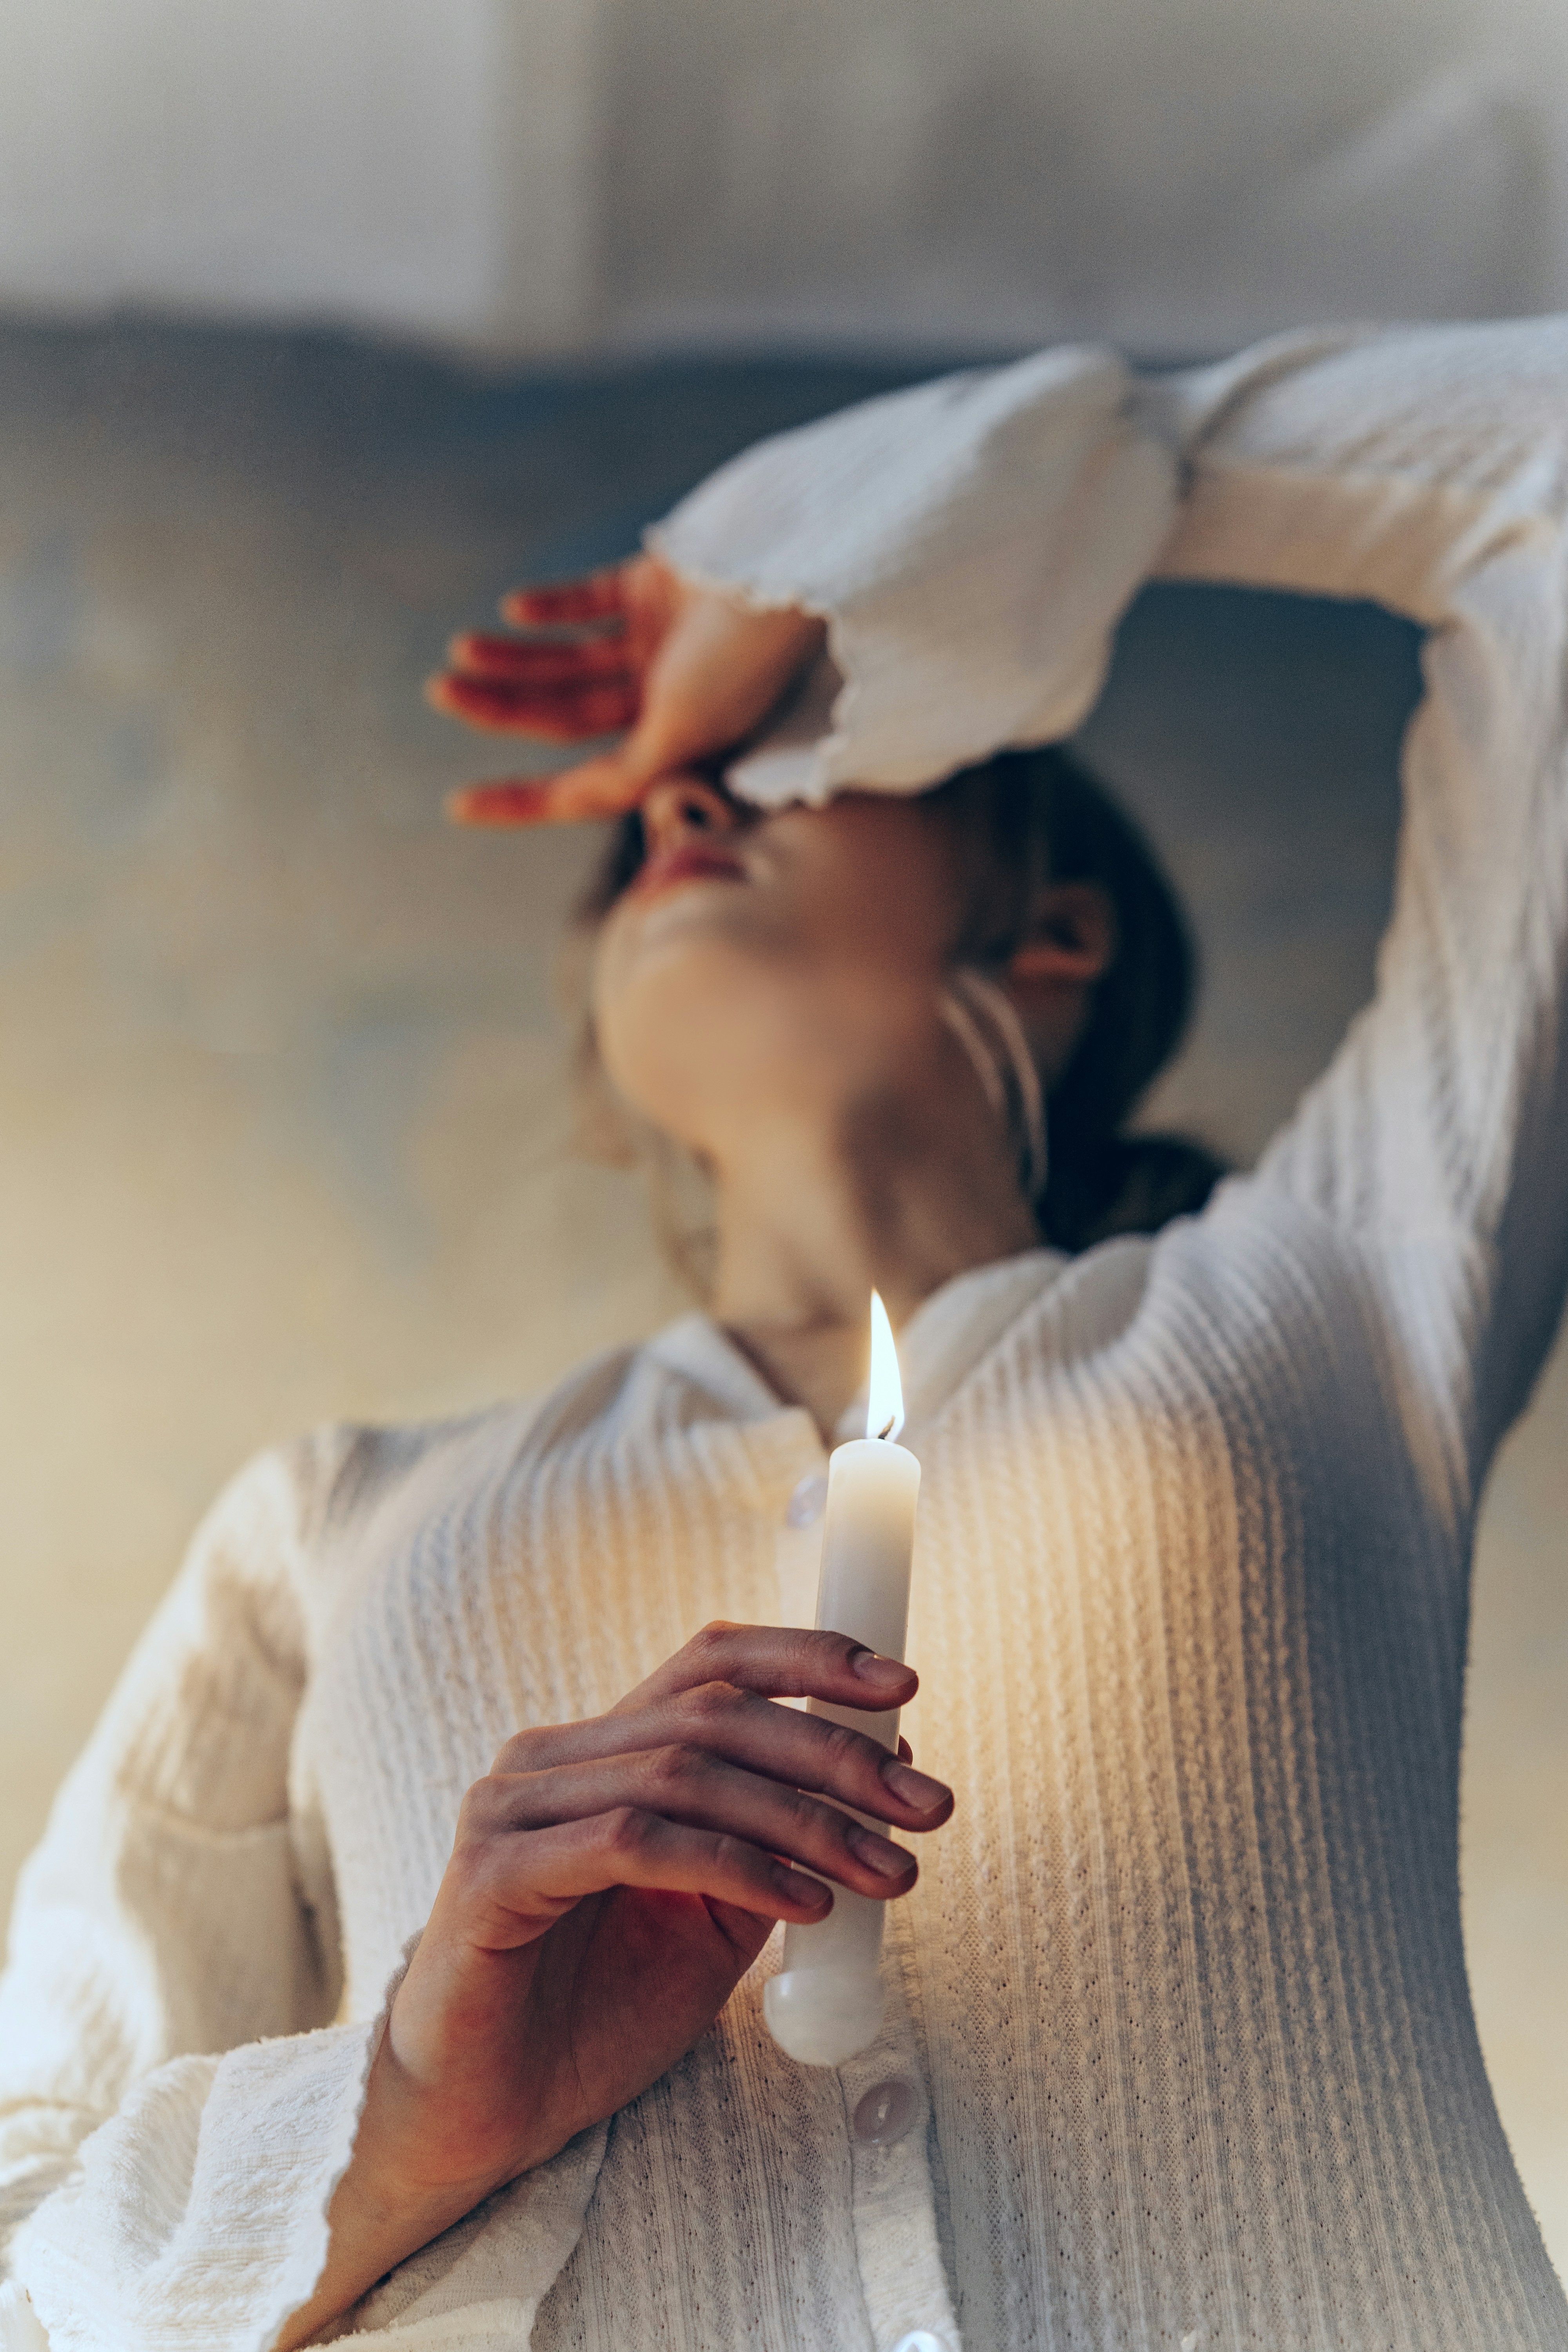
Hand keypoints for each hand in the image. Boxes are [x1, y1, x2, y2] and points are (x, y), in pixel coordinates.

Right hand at [276, 1623, 949, 2345]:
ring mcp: (511, 1807)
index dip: (809, 1657)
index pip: (709, 1662)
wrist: (484, 2115)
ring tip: (889, 1872)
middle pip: (711, 1712)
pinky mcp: (494, 1874)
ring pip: (685, 1773)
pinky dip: (737, 1866)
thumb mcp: (711, 1921)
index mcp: (597, 1749)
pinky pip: (640, 1843)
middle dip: (835, 1752)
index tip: (905, 1688)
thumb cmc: (593, 2014)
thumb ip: (773, 1845)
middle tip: (929, 1804)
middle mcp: (547, 1757)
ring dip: (806, 1820)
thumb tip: (883, 1769)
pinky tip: (807, 1904)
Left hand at [428, 554, 825, 824]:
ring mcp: (658, 641)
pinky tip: (517, 611)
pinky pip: (588, 602)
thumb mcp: (687, 726)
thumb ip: (633, 772)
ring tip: (461, 652)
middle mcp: (664, 697)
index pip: (585, 783)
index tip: (458, 806)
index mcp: (675, 743)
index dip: (522, 799)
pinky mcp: (653, 585)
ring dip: (512, 659)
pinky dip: (552, 608)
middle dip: (501, 708)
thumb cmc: (746, 652)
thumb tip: (577, 805)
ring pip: (565, 661)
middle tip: (441, 691)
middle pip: (564, 715)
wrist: (791, 562)